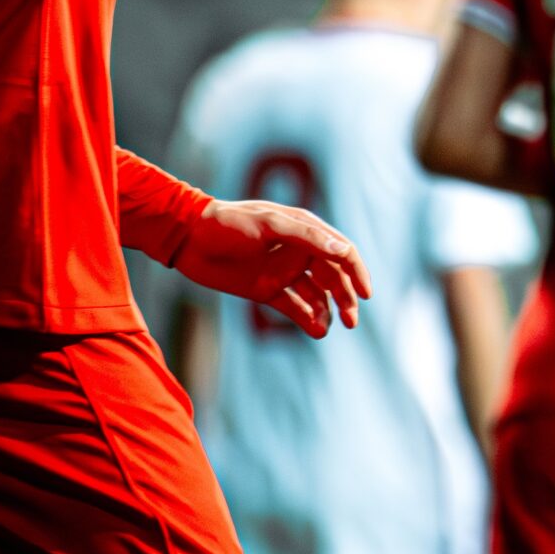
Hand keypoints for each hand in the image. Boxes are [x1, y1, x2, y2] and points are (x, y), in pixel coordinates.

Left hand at [174, 198, 370, 338]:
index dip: (357, 272)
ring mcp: (283, 272)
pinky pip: (294, 307)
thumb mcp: (269, 224)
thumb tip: (343, 252)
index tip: (365, 295)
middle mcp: (298, 251)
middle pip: (333, 277)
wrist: (188, 238)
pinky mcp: (266, 290)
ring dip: (328, 311)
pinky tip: (316, 330)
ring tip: (327, 328)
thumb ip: (307, 237)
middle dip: (346, 298)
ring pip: (316, 295)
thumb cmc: (229, 222)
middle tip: (352, 321)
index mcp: (305, 230)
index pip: (341, 252)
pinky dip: (307, 319)